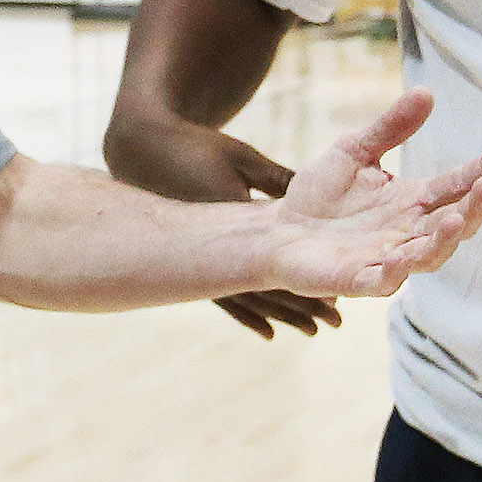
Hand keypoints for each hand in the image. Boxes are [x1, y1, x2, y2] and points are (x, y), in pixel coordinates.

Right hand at [103, 114, 344, 340]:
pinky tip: (268, 332)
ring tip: (311, 331)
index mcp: (231, 219)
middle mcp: (218, 248)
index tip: (334, 293)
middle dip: (302, 306)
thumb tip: (317, 194)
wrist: (146, 153)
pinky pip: (226, 298)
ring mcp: (206, 260)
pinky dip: (250, 316)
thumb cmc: (198, 149)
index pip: (275, 259)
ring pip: (249, 298)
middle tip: (335, 323)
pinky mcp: (199, 262)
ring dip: (282, 314)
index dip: (305, 278)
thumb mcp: (241, 158)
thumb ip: (276, 178)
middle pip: (266, 287)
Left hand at [262, 91, 481, 298]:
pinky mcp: (357, 280)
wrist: (277, 231)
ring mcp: (387, 259)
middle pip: (453, 223)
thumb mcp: (354, 150)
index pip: (456, 185)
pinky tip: (404, 256)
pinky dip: (398, 270)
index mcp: (413, 202)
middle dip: (475, 206)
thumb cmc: (319, 194)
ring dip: (445, 239)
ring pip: (429, 255)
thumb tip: (427, 92)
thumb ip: (390, 128)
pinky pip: (384, 280)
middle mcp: (408, 233)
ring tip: (456, 217)